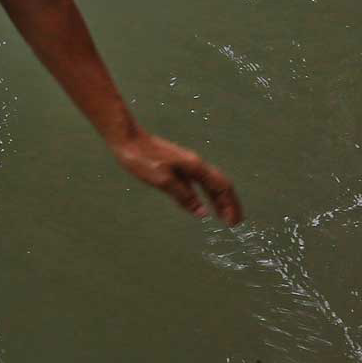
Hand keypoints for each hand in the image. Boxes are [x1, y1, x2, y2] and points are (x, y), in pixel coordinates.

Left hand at [110, 132, 241, 224]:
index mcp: (195, 167)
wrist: (126, 139)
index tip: (233, 223)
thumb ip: (184, 196)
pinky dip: (204, 194)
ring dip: (218, 200)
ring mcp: (186, 164)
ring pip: (209, 183)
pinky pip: (197, 183)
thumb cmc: (142, 158)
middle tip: (234, 223)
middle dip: (229, 204)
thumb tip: (203, 213)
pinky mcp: (177, 165)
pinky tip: (199, 203)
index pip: (222, 187)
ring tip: (222, 216)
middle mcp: (195, 164)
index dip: (230, 205)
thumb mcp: (163, 180)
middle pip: (220, 185)